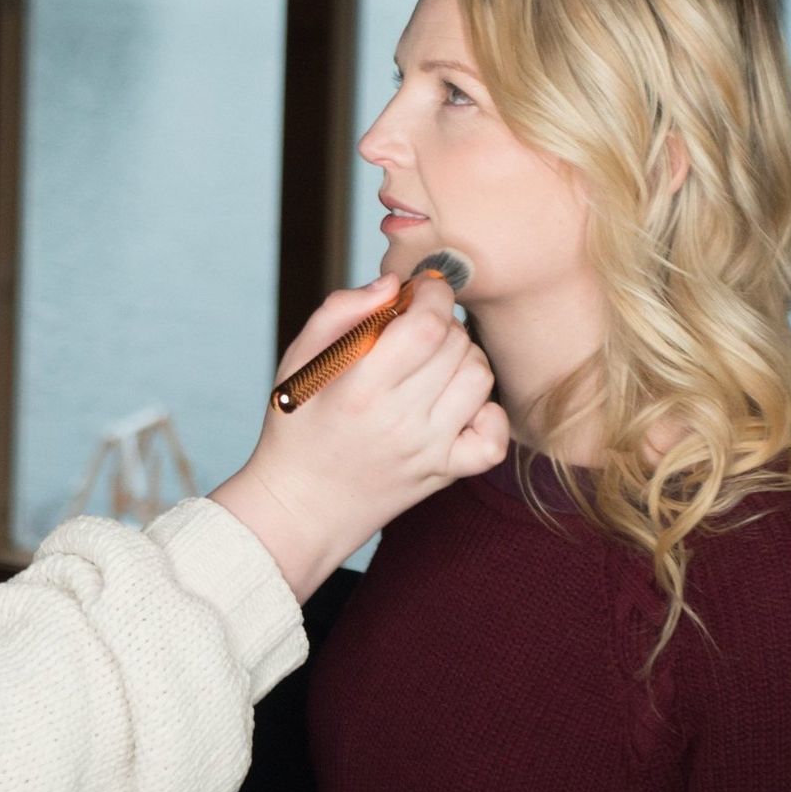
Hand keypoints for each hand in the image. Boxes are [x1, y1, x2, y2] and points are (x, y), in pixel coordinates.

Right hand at [209, 273, 508, 600]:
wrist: (300, 506)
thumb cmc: (297, 425)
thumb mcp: (299, 360)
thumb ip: (341, 311)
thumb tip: (392, 285)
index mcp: (360, 389)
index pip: (427, 326)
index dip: (433, 295)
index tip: (421, 289)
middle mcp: (400, 422)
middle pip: (457, 346)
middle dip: (444, 321)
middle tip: (418, 326)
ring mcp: (428, 451)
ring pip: (479, 379)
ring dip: (464, 357)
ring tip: (434, 361)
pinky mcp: (445, 474)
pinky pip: (494, 437)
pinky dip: (487, 412)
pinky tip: (458, 402)